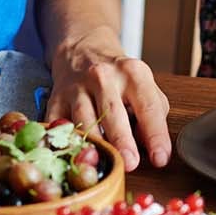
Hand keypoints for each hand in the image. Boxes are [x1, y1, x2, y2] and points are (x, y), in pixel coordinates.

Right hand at [45, 32, 170, 169]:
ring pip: (82, 120)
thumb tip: (151, 147)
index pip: (148, 106)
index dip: (155, 134)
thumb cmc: (119, 77)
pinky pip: (57, 125)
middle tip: (131, 163)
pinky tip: (73, 154)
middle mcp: (103, 77)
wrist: (82, 50)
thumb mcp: (144, 86)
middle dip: (121, 140)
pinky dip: (64, 141)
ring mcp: (76, 87)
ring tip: (102, 163)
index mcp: (132, 73)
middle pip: (112, 112)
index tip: (160, 158)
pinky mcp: (55, 100)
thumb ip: (153, 114)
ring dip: (93, 145)